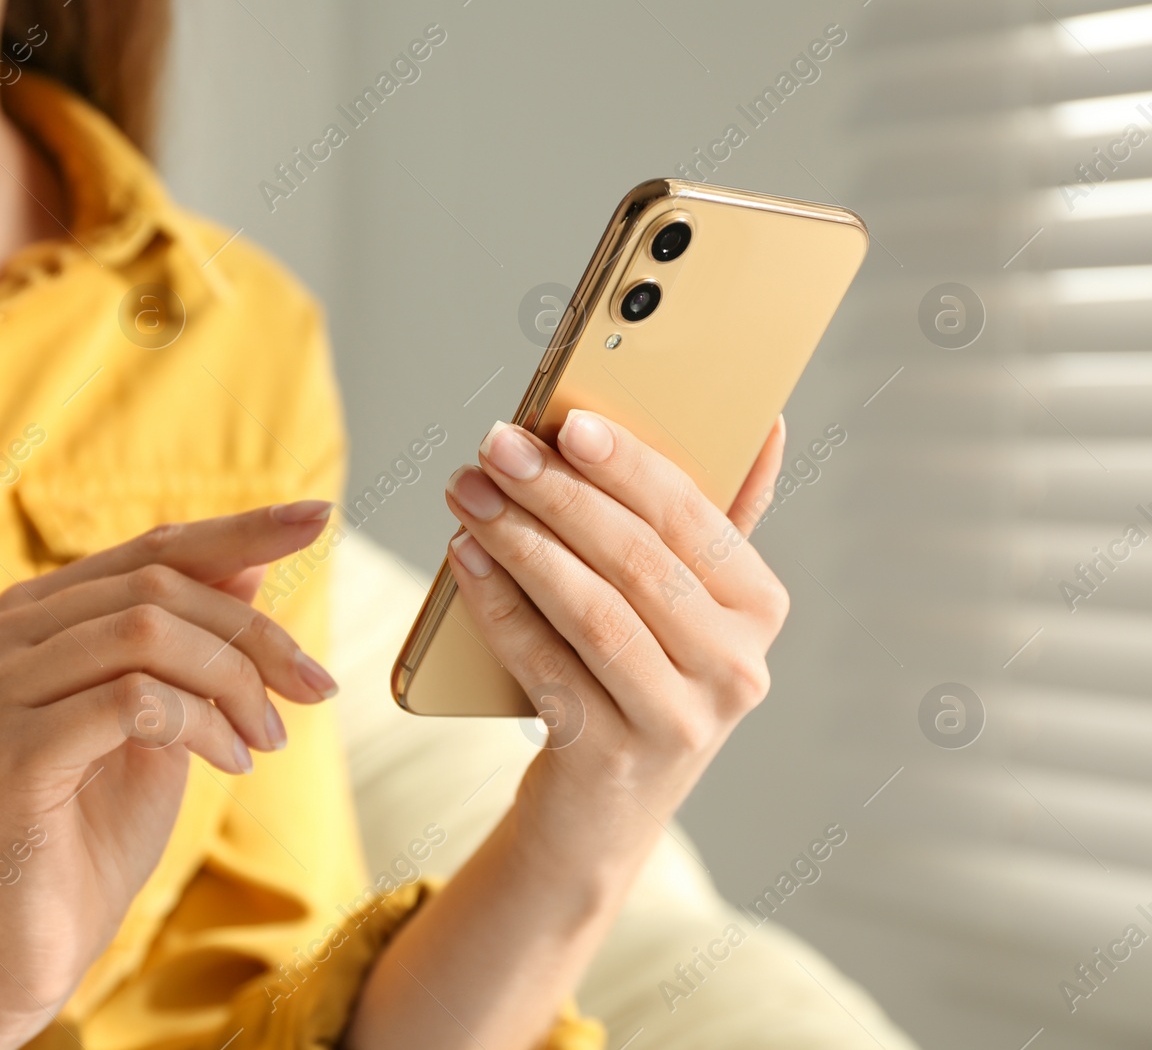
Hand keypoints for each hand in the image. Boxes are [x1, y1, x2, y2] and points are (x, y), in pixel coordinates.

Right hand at [0, 501, 339, 1042]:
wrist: (32, 940)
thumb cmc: (96, 827)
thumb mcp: (165, 716)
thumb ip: (192, 636)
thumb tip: (251, 557)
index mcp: (29, 615)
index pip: (148, 550)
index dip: (238, 530)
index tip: (318, 518)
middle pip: (158, 587)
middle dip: (256, 635)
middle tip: (316, 688)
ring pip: (150, 633)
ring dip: (236, 685)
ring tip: (268, 741)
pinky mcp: (11, 745)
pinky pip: (139, 701)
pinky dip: (205, 727)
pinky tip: (230, 765)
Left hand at [443, 412, 788, 867]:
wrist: (603, 809)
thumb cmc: (640, 673)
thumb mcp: (688, 604)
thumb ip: (715, 519)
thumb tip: (765, 423)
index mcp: (759, 607)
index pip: (692, 517)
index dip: (627, 464)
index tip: (565, 421)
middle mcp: (734, 668)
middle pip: (635, 561)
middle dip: (557, 494)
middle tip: (496, 447)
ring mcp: (678, 721)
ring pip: (591, 610)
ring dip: (521, 541)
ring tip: (468, 493)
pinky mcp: (613, 758)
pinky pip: (545, 663)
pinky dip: (499, 605)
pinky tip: (465, 558)